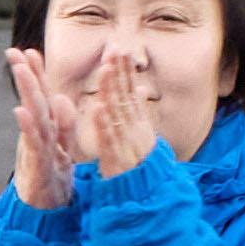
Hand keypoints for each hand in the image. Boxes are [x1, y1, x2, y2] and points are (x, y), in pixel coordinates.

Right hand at [6, 50, 85, 211]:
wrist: (45, 217)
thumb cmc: (53, 181)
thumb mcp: (61, 149)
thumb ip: (62, 125)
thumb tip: (62, 98)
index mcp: (47, 132)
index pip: (43, 97)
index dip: (37, 75)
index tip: (30, 50)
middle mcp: (38, 137)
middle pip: (33, 101)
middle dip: (25, 76)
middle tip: (15, 51)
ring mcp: (35, 151)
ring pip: (31, 117)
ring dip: (26, 92)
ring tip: (21, 69)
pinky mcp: (34, 167)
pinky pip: (32, 144)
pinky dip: (27, 127)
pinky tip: (20, 110)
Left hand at [78, 46, 160, 187]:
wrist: (146, 195)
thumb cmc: (140, 165)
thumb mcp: (142, 134)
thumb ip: (140, 111)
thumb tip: (141, 89)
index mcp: (136, 121)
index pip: (130, 90)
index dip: (124, 70)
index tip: (118, 50)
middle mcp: (133, 127)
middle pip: (125, 95)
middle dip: (120, 72)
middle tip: (115, 49)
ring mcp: (126, 141)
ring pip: (118, 112)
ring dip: (112, 90)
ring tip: (105, 70)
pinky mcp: (117, 157)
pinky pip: (109, 138)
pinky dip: (104, 124)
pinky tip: (98, 108)